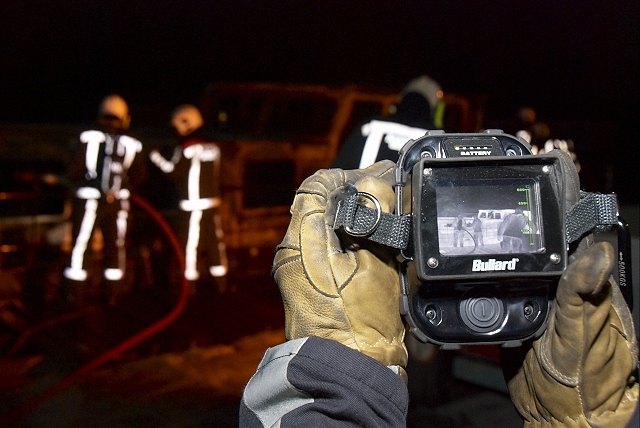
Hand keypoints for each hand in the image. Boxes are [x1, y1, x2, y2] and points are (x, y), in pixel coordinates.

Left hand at [272, 160, 407, 374]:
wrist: (348, 368)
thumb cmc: (359, 324)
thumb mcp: (375, 262)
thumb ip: (374, 217)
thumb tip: (374, 184)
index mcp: (300, 241)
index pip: (315, 186)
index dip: (347, 174)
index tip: (376, 176)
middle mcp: (292, 252)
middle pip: (319, 204)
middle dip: (353, 194)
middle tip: (386, 192)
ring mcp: (298, 269)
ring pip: (324, 226)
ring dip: (352, 216)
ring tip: (384, 214)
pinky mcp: (308, 284)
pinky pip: (326, 247)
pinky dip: (348, 238)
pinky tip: (373, 241)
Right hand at [501, 150, 637, 425]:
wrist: (560, 413)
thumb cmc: (586, 378)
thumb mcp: (583, 335)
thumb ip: (584, 294)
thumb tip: (596, 250)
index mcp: (587, 279)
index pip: (578, 222)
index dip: (567, 187)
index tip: (553, 157)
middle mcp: (562, 280)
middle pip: (545, 226)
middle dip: (529, 192)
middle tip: (509, 164)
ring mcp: (538, 291)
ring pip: (518, 248)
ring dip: (502, 221)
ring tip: (485, 192)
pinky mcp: (514, 306)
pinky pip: (497, 277)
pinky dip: (482, 261)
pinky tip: (469, 248)